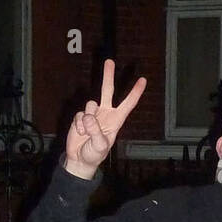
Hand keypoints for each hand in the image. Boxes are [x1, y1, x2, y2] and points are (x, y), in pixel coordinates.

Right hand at [64, 58, 146, 178]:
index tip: (143, 80)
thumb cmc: (94, 155)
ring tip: (86, 133)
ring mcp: (93, 114)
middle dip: (108, 76)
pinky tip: (79, 133)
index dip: (135, 92)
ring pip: (90, 104)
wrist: (79, 160)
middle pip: (107, 91)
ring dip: (87, 118)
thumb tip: (89, 117)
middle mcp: (105, 114)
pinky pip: (79, 114)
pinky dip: (78, 124)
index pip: (128, 104)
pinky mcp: (81, 117)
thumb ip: (95, 131)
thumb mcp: (99, 146)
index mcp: (116, 120)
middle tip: (110, 61)